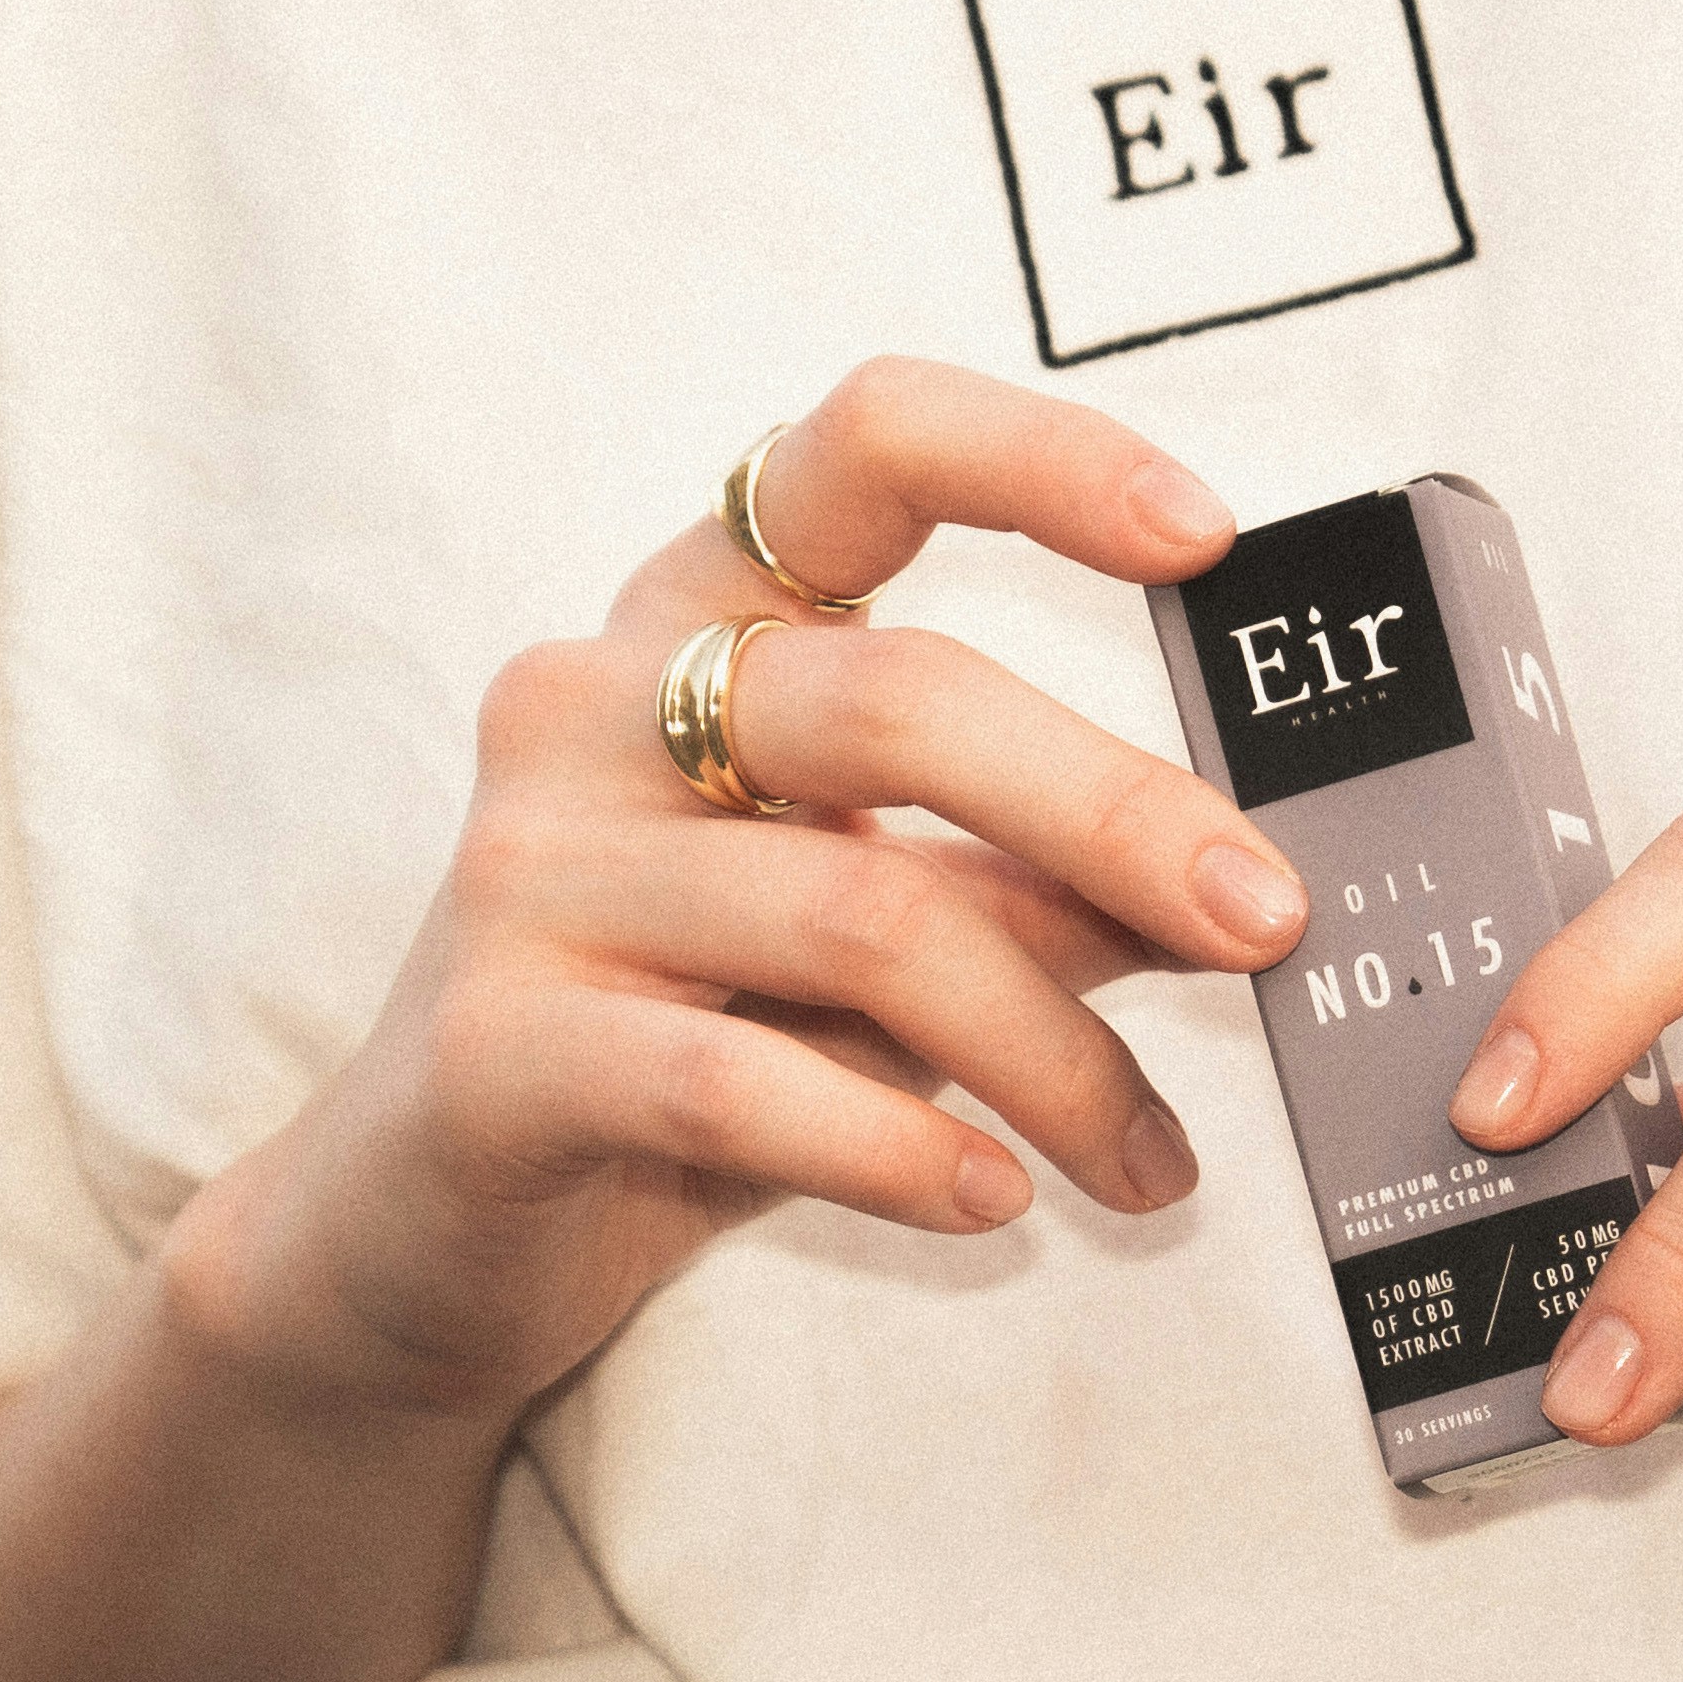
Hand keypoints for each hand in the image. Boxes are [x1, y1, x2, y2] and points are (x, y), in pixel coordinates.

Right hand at [164, 360, 1306, 1422]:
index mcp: (694, 626)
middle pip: (896, 701)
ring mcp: (529, 873)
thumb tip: (1241, 880)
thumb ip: (1028, 888)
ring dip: (1049, 1051)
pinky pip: (736, 1084)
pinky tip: (991, 1201)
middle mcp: (593, 708)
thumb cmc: (684, 1044)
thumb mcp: (877, 944)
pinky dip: (899, 1148)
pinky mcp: (494, 1051)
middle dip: (1114, 812)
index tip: (1210, 533)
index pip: (857, 453)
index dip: (1040, 461)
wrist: (418, 1228)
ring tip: (1144, 1161)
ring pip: (852, 917)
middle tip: (1264, 921)